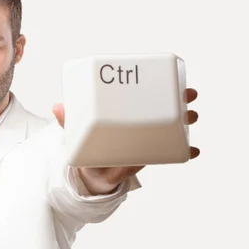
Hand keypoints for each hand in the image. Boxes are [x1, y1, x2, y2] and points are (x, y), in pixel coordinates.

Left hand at [52, 88, 199, 193]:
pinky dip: (184, 151)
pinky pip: (171, 151)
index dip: (162, 83)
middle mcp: (141, 119)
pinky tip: (192, 150)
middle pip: (166, 104)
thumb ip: (70, 120)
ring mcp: (148, 135)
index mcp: (127, 109)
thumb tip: (57, 108)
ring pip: (173, 124)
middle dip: (181, 98)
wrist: (94, 171)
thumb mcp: (79, 130)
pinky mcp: (151, 153)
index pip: (147, 91)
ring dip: (186, 120)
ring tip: (191, 118)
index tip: (173, 77)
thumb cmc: (89, 144)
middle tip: (188, 96)